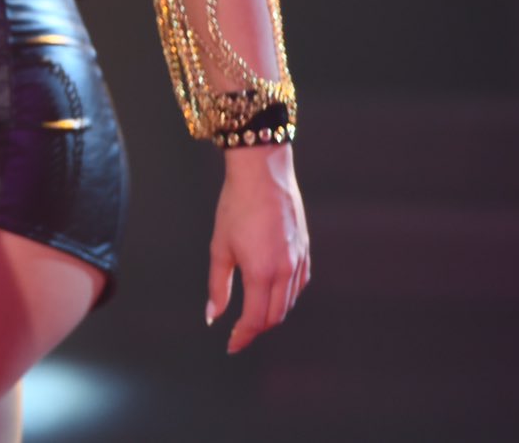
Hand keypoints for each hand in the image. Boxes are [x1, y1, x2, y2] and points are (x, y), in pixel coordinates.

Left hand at [207, 143, 310, 352]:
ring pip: (289, 302)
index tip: (231, 345)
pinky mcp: (305, 251)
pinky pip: (299, 285)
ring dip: (271, 314)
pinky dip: (286, 297)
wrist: (263, 175)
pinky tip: (272, 293)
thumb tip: (214, 316)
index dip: (243, 337)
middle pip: (275, 316)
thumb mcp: (220, 247)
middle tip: (238, 333)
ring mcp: (298, 261)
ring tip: (252, 315)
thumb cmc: (235, 207)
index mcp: (261, 273)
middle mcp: (285, 271)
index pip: (255, 319)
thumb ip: (218, 285)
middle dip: (256, 329)